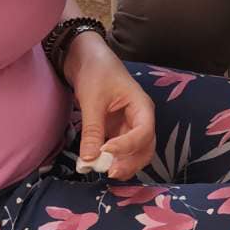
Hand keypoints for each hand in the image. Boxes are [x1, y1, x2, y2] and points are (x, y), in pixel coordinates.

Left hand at [65, 33, 155, 180]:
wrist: (84, 57)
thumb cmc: (95, 71)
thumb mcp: (92, 100)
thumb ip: (92, 131)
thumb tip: (89, 161)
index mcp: (142, 106)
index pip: (143, 133)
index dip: (127, 146)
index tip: (105, 152)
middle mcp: (139, 119)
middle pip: (145, 148)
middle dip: (130, 162)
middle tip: (109, 172)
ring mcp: (128, 126)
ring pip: (134, 153)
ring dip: (122, 164)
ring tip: (102, 171)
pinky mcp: (115, 130)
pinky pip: (118, 151)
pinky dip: (110, 160)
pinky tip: (96, 164)